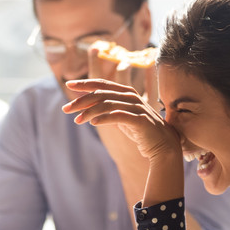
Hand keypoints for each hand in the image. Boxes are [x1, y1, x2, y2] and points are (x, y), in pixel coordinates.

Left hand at [62, 78, 180, 161]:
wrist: (163, 146)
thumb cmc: (141, 131)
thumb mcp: (121, 118)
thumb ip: (107, 109)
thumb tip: (84, 107)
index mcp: (127, 93)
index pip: (102, 84)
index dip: (85, 83)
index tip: (68, 84)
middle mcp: (131, 97)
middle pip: (101, 93)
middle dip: (81, 100)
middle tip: (66, 108)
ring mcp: (137, 108)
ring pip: (107, 104)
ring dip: (89, 111)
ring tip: (77, 120)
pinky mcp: (140, 120)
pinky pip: (118, 116)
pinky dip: (104, 118)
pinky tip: (92, 123)